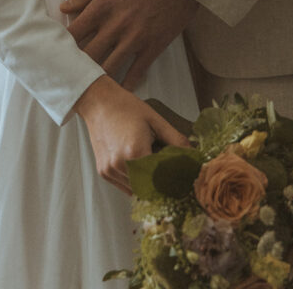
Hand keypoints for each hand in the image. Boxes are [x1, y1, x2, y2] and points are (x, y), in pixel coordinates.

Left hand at [61, 0, 199, 90]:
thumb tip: (64, 8)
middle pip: (87, 55)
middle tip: (70, 76)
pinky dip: (127, 85)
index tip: (58, 53)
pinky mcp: (153, 46)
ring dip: (98, 79)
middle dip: (77, 67)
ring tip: (89, 89)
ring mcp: (134, 38)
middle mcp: (114, 26)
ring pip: (109, 68)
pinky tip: (119, 92)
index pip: (73, 33)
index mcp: (102, 6)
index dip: (62, 45)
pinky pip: (137, 72)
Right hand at [74, 74, 190, 193]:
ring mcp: (110, 170)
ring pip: (136, 189)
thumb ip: (176, 140)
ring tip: (150, 163)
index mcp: (135, 153)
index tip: (180, 175)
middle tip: (168, 170)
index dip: (172, 178)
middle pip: (149, 186)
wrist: (99, 103)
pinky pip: (124, 186)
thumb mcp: (155, 120)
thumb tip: (193, 154)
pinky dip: (134, 180)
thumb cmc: (127, 108)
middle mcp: (120, 165)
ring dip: (147, 182)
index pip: (161, 178)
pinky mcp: (103, 172)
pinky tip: (137, 164)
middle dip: (161, 182)